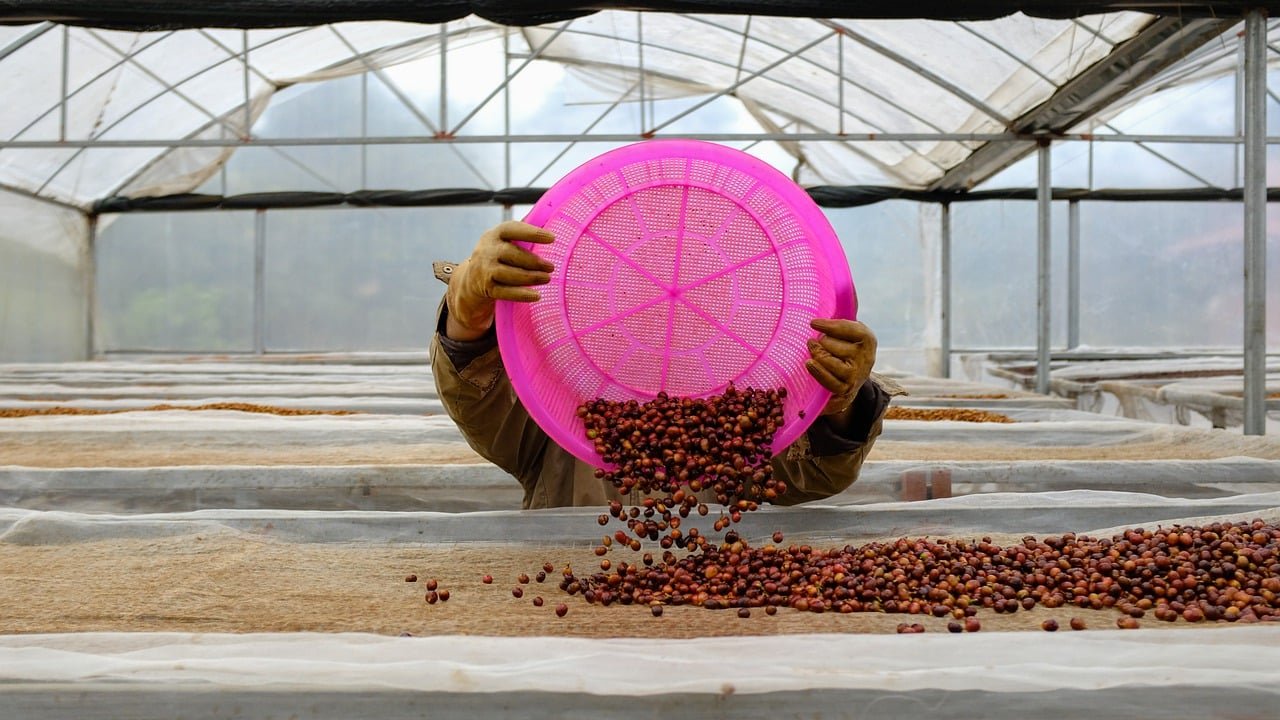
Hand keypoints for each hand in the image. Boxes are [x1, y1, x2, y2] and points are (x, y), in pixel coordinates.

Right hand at [446, 221, 554, 340]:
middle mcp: (486, 250)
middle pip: (511, 254)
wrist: (472, 279)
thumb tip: (553, 228)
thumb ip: (523, 236)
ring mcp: (484, 269)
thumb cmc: (499, 256)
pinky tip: (537, 295)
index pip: (512, 229)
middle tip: (551, 267)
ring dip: (531, 277)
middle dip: (533, 261)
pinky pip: (505, 292)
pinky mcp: (485, 288)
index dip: (532, 233)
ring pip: (509, 274)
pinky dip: (521, 294)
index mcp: (494, 234)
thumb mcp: (504, 242)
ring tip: (547, 278)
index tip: (552, 238)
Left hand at [805, 318, 876, 421]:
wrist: (855, 376)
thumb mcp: (851, 331)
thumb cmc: (847, 347)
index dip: (829, 326)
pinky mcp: (847, 390)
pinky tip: (810, 364)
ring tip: (813, 354)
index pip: (848, 329)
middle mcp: (865, 357)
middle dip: (821, 342)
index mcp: (867, 339)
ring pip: (826, 360)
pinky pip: (827, 380)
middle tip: (818, 344)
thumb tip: (838, 301)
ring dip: (816, 356)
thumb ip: (843, 318)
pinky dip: (817, 372)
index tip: (813, 323)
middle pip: (829, 344)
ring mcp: (856, 375)